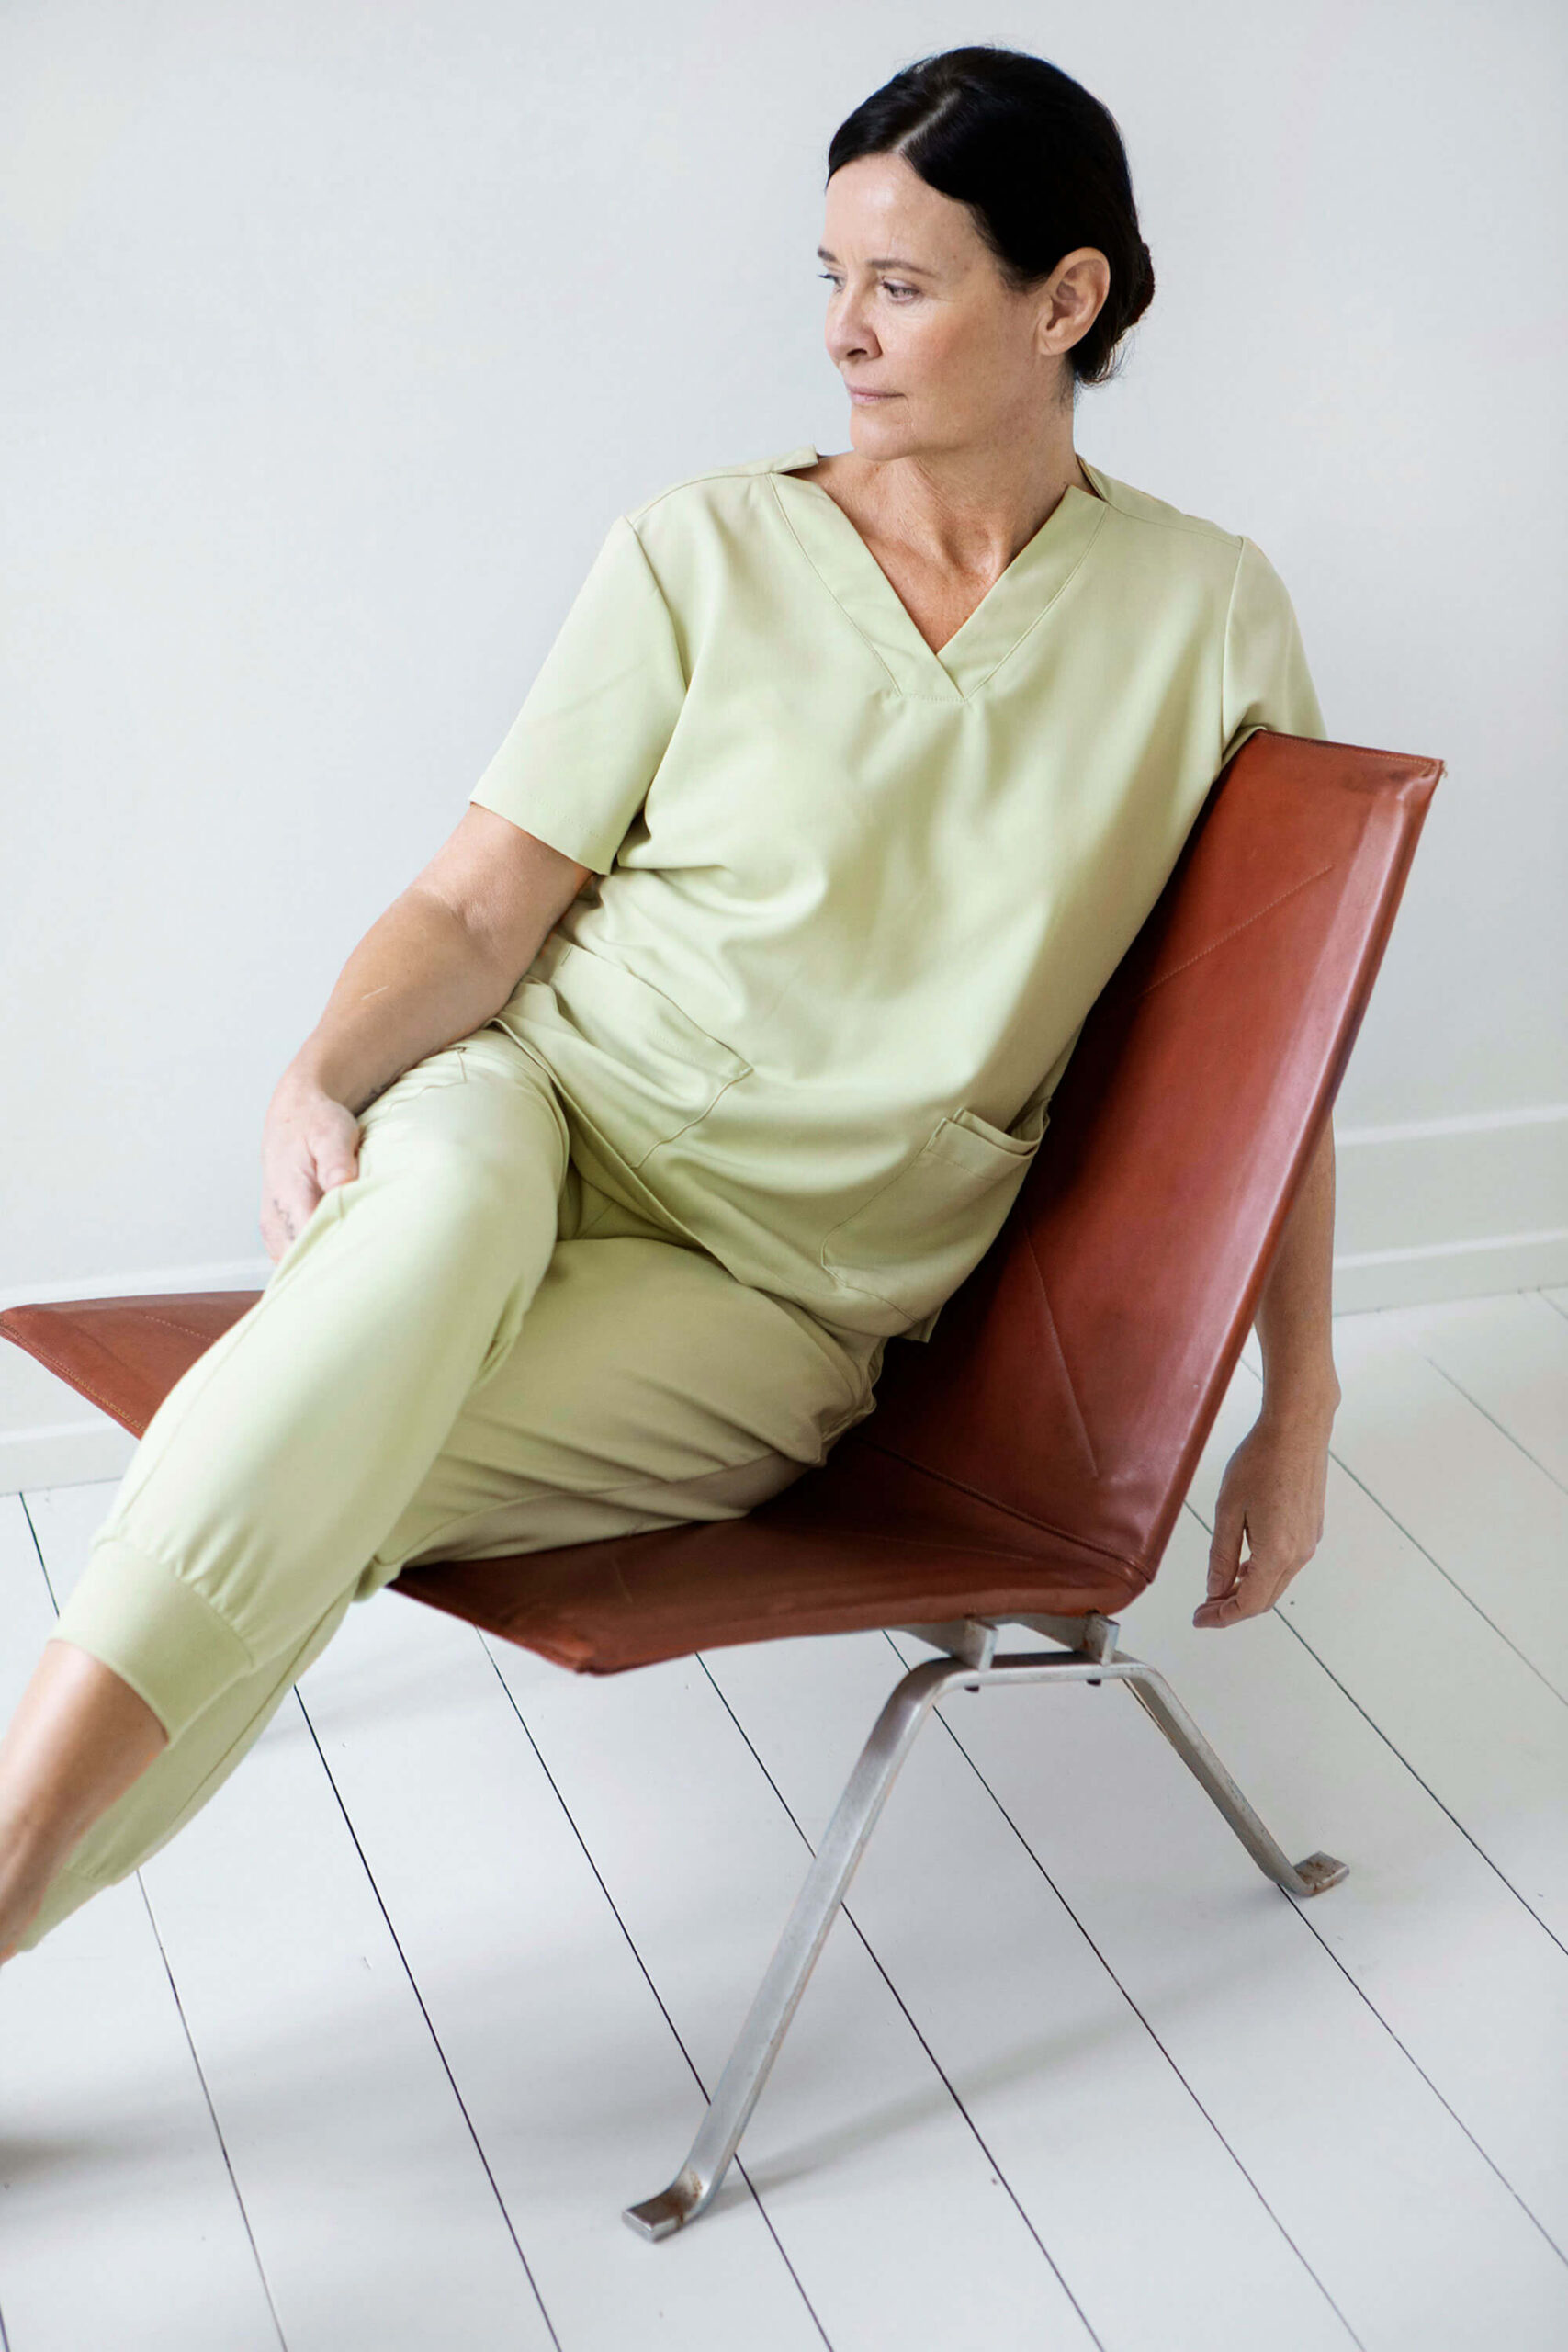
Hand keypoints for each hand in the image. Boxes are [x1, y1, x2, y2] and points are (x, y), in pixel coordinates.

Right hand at [260, 1067, 363, 1263]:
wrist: (295, 1115)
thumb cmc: (316, 1123)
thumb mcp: (332, 1132)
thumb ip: (336, 1161)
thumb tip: (340, 1185)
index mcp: (288, 1195)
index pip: (307, 1242)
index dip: (335, 1257)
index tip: (364, 1260)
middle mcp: (275, 1218)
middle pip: (302, 1262)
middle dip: (332, 1268)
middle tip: (369, 1268)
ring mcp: (274, 1228)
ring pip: (296, 1265)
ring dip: (322, 1265)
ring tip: (357, 1262)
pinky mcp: (278, 1232)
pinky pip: (295, 1257)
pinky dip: (315, 1258)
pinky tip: (340, 1251)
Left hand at [1193, 1397, 1334, 1628]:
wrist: (1298, 1429)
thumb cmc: (1259, 1462)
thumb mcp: (1228, 1509)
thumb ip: (1222, 1555)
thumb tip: (1215, 1590)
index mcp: (1276, 1552)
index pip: (1249, 1604)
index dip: (1222, 1617)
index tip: (1198, 1619)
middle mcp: (1299, 1554)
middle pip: (1265, 1599)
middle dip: (1232, 1608)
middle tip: (1203, 1608)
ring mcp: (1309, 1542)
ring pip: (1276, 1583)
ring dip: (1248, 1591)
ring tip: (1218, 1589)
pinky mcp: (1312, 1529)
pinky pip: (1286, 1565)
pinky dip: (1263, 1574)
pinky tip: (1243, 1565)